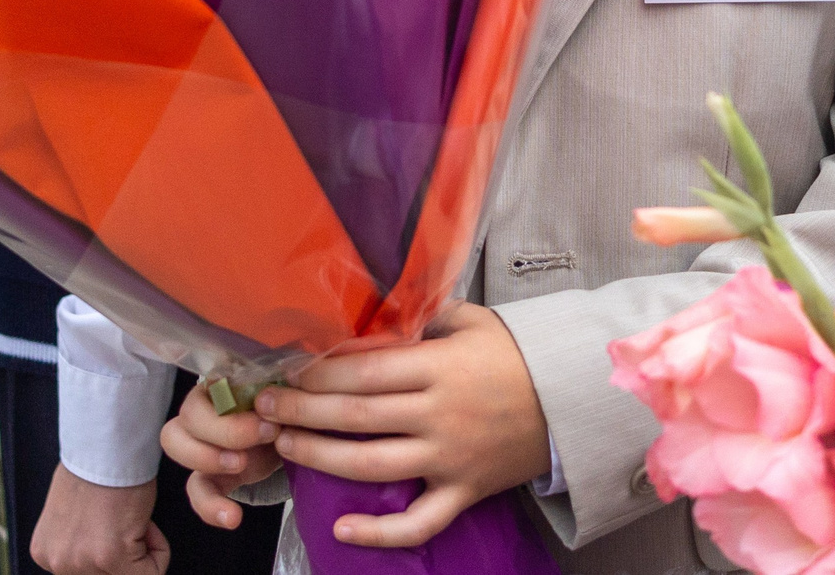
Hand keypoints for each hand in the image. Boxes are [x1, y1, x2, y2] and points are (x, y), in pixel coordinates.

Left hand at [31, 466, 166, 574]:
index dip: (113, 550)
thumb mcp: (70, 517)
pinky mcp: (110, 556)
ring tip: (132, 519)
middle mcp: (56, 563)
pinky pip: (151, 573)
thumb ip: (78, 544)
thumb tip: (99, 552)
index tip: (113, 523)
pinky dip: (159, 550)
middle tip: (125, 521)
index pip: (90, 573)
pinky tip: (144, 522)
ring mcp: (81, 563)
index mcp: (44, 553)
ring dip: (143, 551)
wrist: (107, 444)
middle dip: (127, 555)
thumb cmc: (96, 467)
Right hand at [164, 381, 283, 530]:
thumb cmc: (282, 408)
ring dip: (206, 457)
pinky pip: (195, 491)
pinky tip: (232, 518)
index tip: (264, 411)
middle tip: (265, 435)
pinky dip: (210, 507)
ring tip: (242, 465)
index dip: (228, 396)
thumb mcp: (286, 394)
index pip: (206, 382)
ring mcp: (199, 443)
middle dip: (224, 429)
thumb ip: (280, 389)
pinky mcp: (206, 477)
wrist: (288, 438)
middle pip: (188, 415)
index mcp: (221, 382)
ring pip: (176, 443)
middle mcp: (202, 409)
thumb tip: (282, 390)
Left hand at [258, 302, 547, 549]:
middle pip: (356, 416)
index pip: (363, 369)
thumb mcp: (470, 320)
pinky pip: (419, 521)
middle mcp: (439, 414)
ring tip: (283, 446)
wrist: (572, 400)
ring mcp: (450, 458)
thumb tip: (368, 301)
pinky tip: (342, 529)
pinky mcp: (464, 491)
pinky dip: (380, 533)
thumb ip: (420, 312)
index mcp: (438, 366)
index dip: (316, 371)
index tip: (283, 368)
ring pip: (374, 466)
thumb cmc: (513, 355)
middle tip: (262, 407)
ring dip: (320, 458)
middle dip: (301, 412)